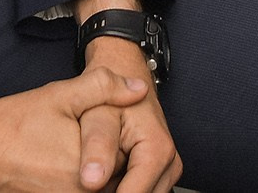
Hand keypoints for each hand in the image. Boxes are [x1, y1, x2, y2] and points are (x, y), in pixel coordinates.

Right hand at [0, 63, 158, 192]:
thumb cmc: (11, 126)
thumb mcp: (60, 95)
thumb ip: (104, 87)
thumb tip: (137, 87)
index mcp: (93, 175)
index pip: (134, 172)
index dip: (136, 157)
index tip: (134, 146)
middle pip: (119, 187)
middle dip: (124, 174)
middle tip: (105, 154)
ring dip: (107, 181)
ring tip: (87, 161)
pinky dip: (85, 187)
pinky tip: (70, 172)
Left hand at [76, 37, 180, 192]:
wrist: (123, 76)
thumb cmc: (109, 96)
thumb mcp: (97, 114)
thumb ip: (97, 146)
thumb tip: (92, 181)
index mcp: (157, 150)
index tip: (88, 186)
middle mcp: (170, 164)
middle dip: (112, 191)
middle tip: (90, 174)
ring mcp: (167, 171)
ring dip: (116, 188)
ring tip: (97, 170)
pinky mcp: (159, 175)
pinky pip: (141, 189)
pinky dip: (121, 186)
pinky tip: (107, 174)